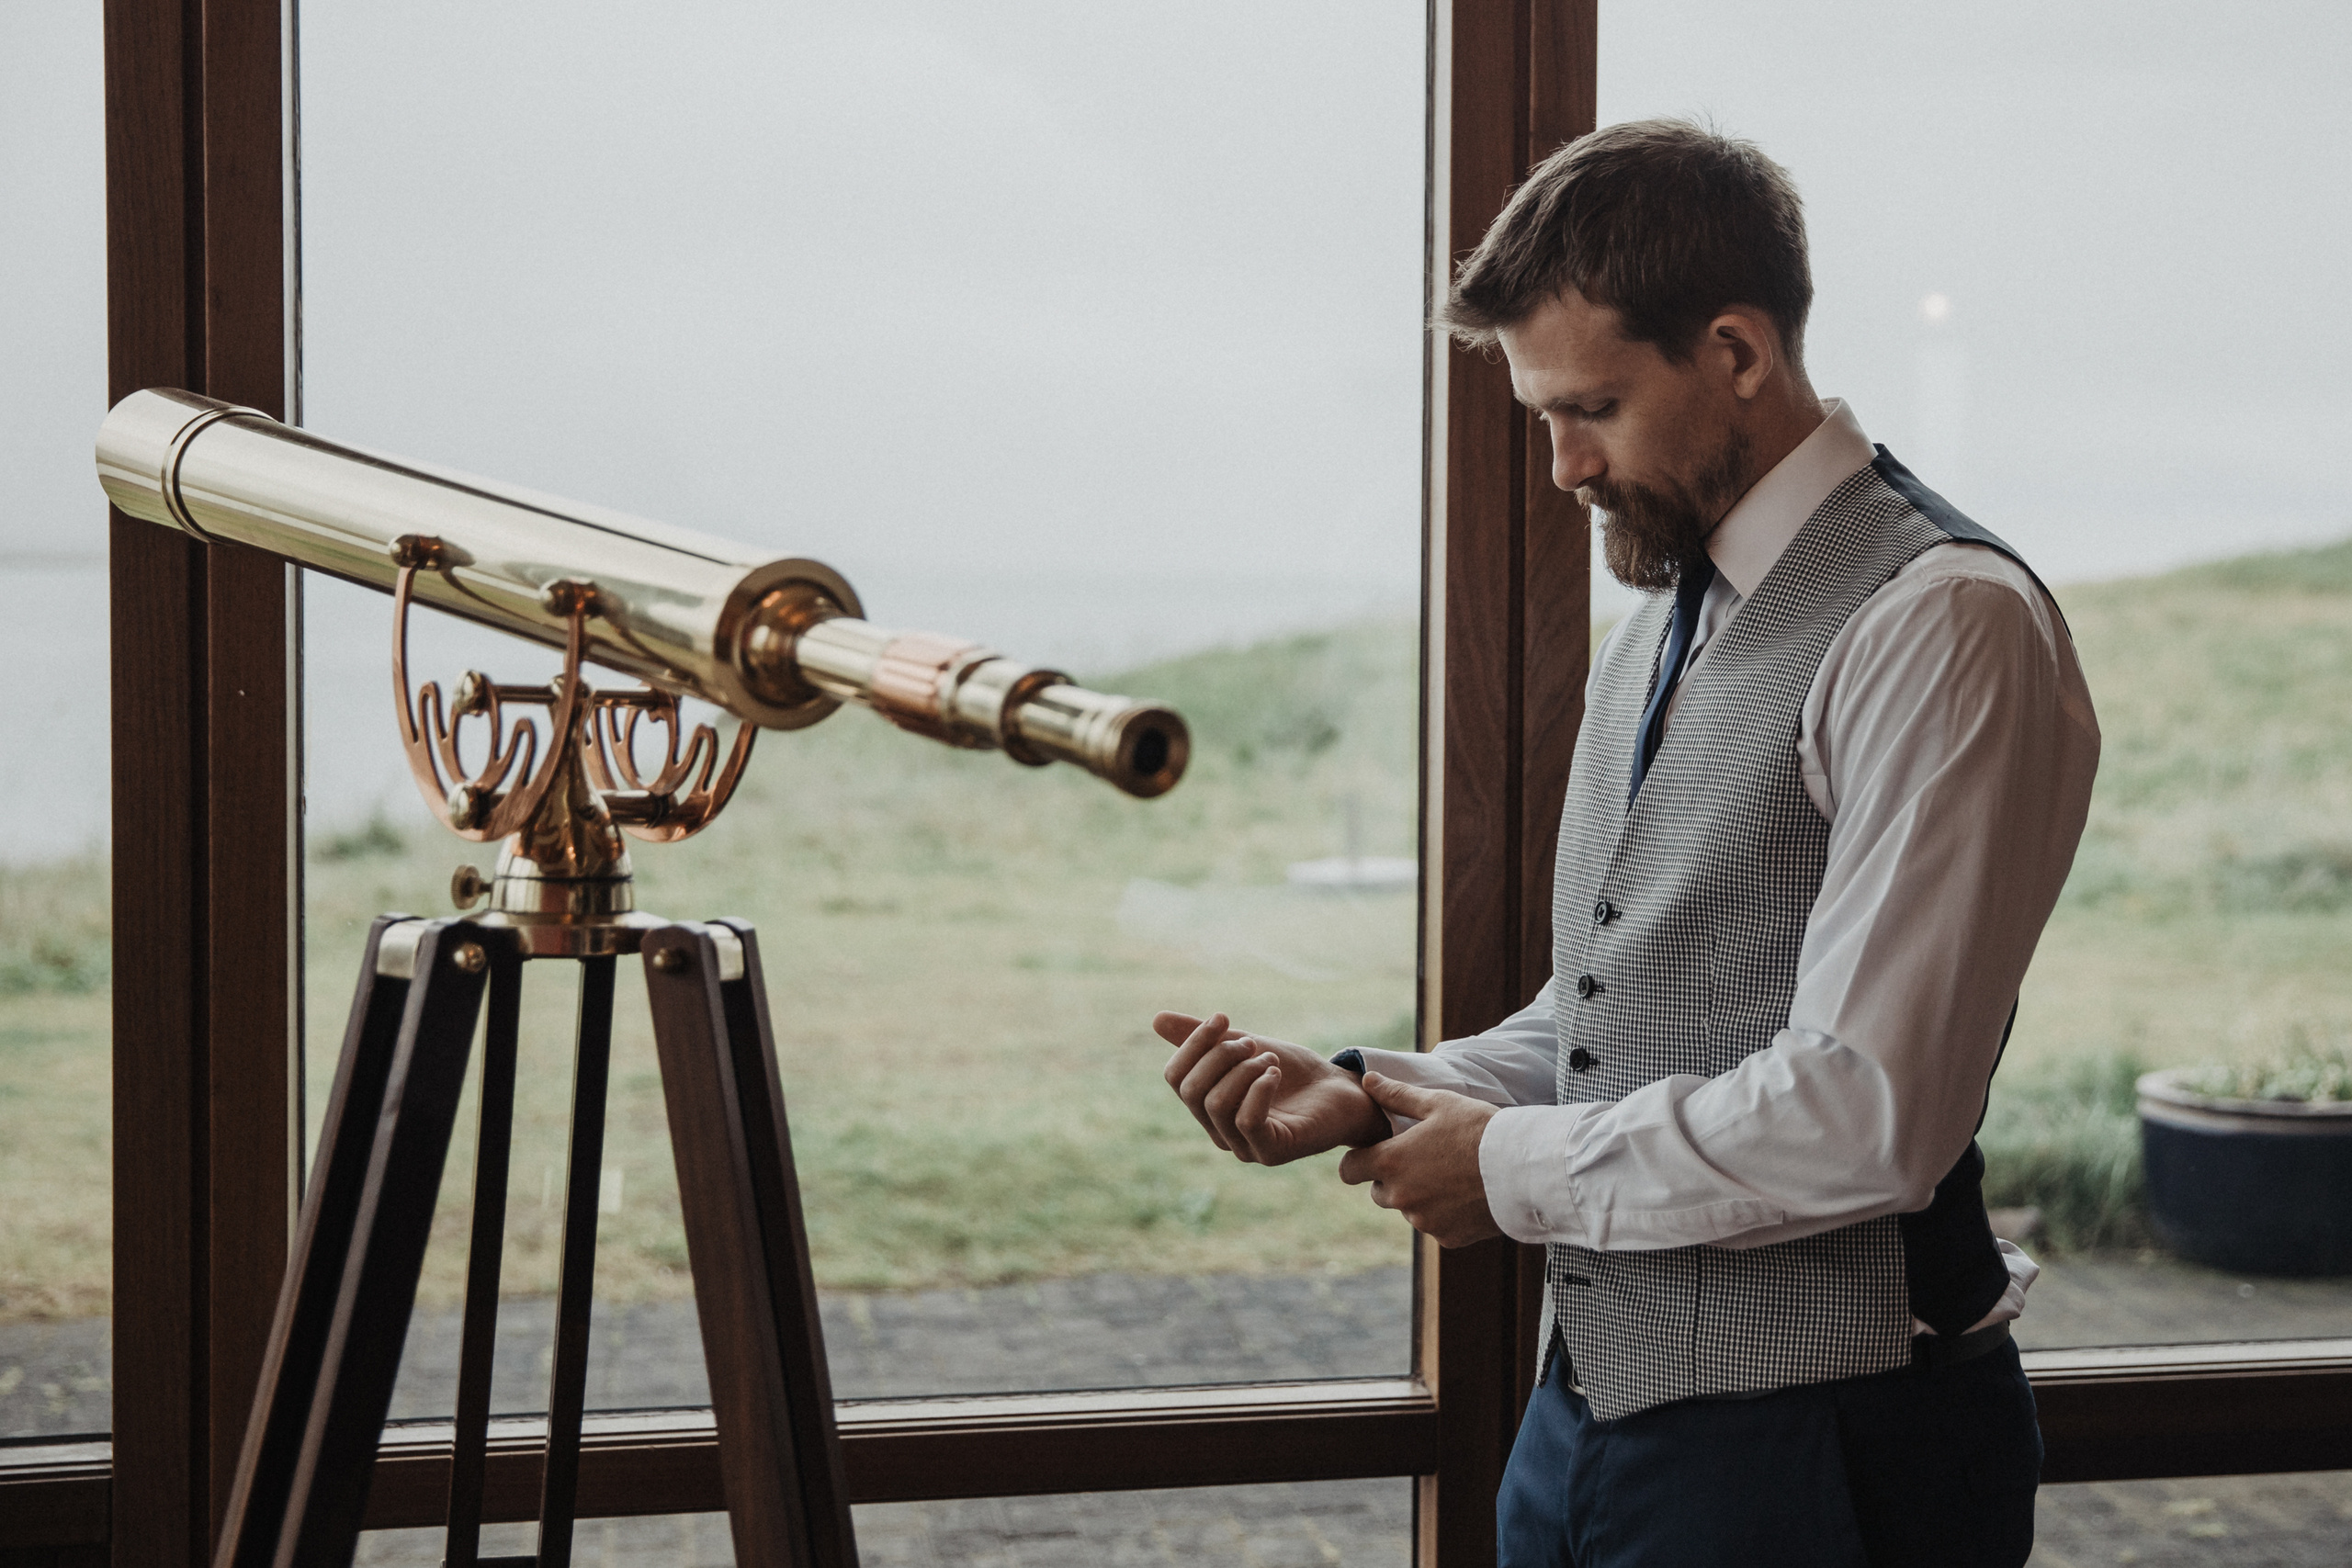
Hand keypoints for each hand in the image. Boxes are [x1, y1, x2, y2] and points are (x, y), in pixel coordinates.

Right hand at [1153, 1010, 1390, 1164]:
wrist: (1342, 1091)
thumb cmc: (1293, 1072)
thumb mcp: (1245, 1047)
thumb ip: (1205, 1039)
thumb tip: (1157, 1020)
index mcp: (1208, 1108)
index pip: (1176, 1078)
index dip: (1193, 1043)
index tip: (1222, 1018)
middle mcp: (1220, 1132)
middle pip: (1192, 1091)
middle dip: (1219, 1056)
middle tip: (1251, 1042)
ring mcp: (1245, 1147)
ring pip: (1217, 1104)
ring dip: (1243, 1070)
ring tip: (1270, 1059)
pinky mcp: (1272, 1152)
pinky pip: (1247, 1121)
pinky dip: (1258, 1089)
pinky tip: (1275, 1074)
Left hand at [1338, 1073, 1502, 1247]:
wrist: (1522, 1169)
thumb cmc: (1479, 1129)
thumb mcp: (1438, 1103)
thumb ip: (1397, 1095)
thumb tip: (1367, 1080)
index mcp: (1391, 1162)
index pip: (1350, 1169)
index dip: (1359, 1160)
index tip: (1375, 1152)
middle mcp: (1401, 1197)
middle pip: (1379, 1192)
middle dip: (1392, 1178)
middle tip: (1424, 1159)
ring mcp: (1423, 1221)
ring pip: (1409, 1209)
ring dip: (1420, 1196)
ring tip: (1453, 1174)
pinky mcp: (1447, 1238)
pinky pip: (1435, 1225)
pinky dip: (1445, 1214)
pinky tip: (1467, 1194)